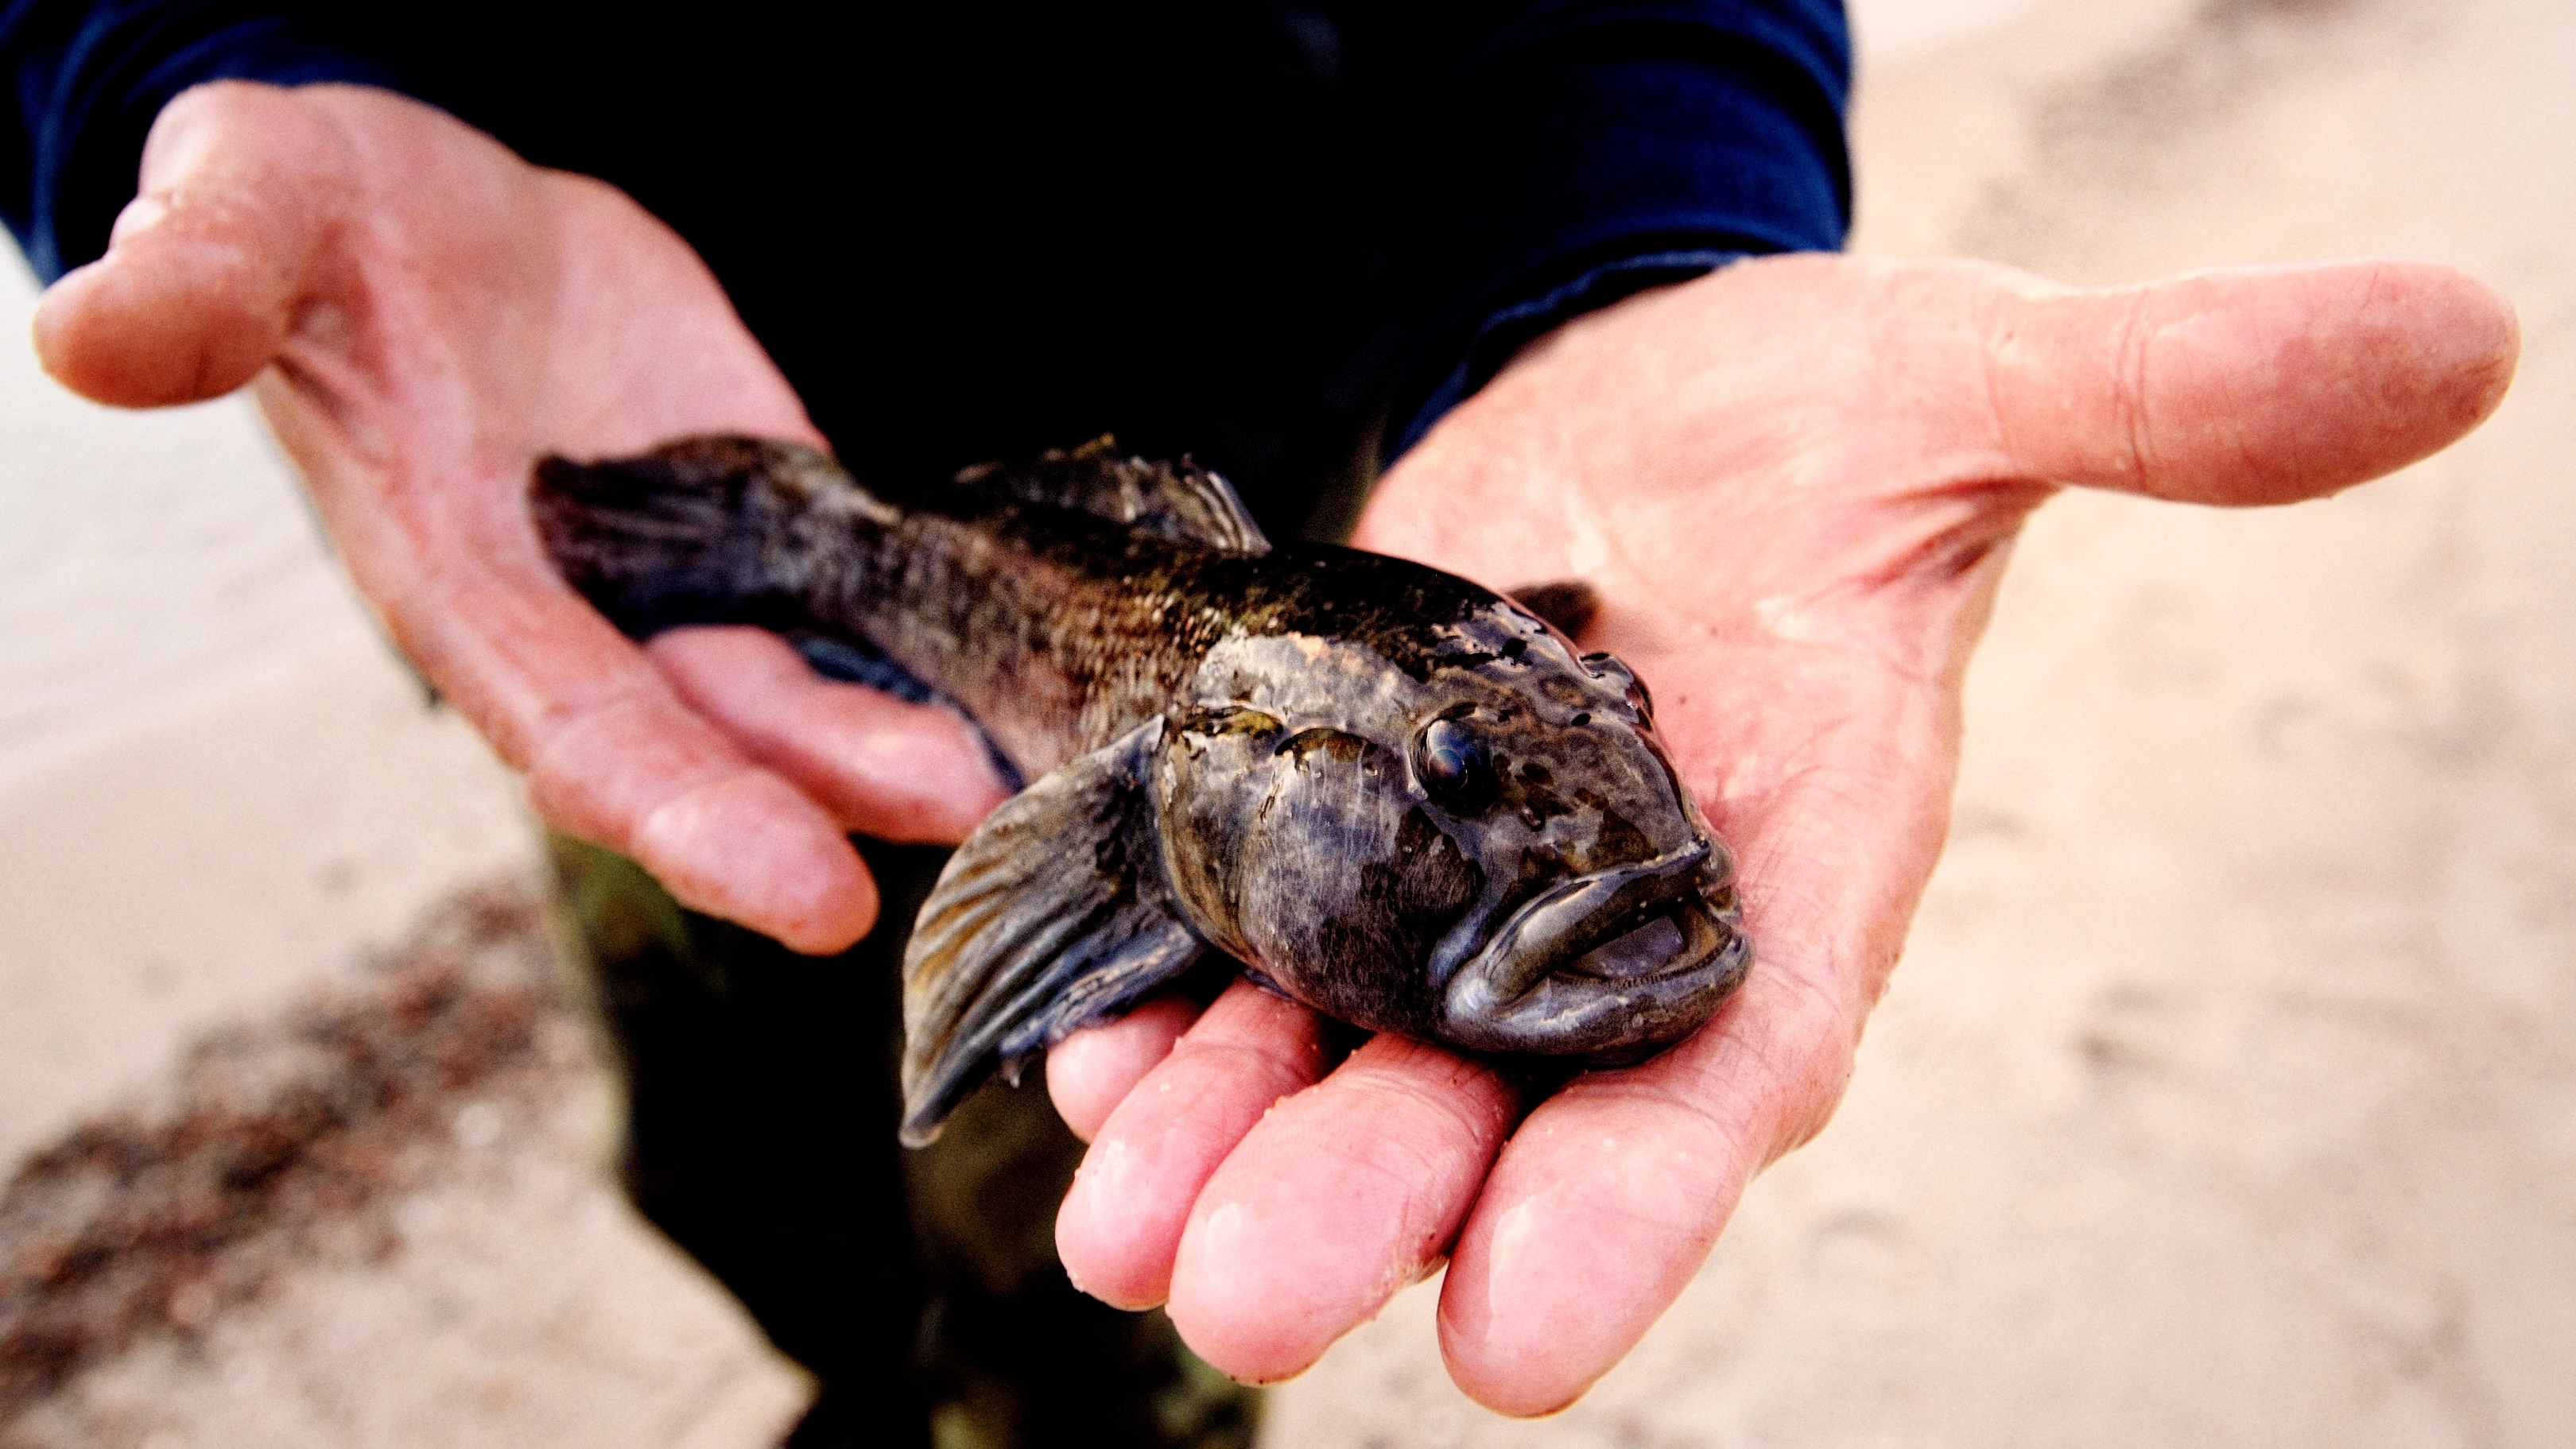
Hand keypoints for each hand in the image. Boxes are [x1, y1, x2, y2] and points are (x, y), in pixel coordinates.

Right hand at [36, 81, 1006, 951]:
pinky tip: (1018, 681)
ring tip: (1017, 768)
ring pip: (795, 691)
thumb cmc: (311, 214)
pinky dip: (921, 651)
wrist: (414, 200)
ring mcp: (675, 577)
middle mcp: (577, 617)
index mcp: (461, 586)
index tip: (800, 889)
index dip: (685, 810)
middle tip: (961, 831)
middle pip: (710, 744)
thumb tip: (86, 336)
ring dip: (894, 739)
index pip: (574, 727)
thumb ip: (201, 284)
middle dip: (823, 803)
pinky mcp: (754, 515)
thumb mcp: (252, 206)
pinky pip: (845, 605)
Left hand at [1045, 253, 2517, 1410]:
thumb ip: (2167, 396)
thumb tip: (2453, 335)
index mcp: (1789, 858)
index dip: (1638, 1205)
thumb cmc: (1833, 419)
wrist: (1663, 399)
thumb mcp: (1977, 384)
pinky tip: (1086, 1087)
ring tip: (1120, 1245)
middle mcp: (1617, 920)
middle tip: (1240, 1308)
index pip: (1733, 1057)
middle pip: (1500, 1099)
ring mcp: (1464, 892)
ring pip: (1345, 1056)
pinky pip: (1242, 958)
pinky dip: (1165, 1025)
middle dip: (1375, 1199)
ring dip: (1233, 1149)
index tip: (1528, 1342)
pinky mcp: (1341, 826)